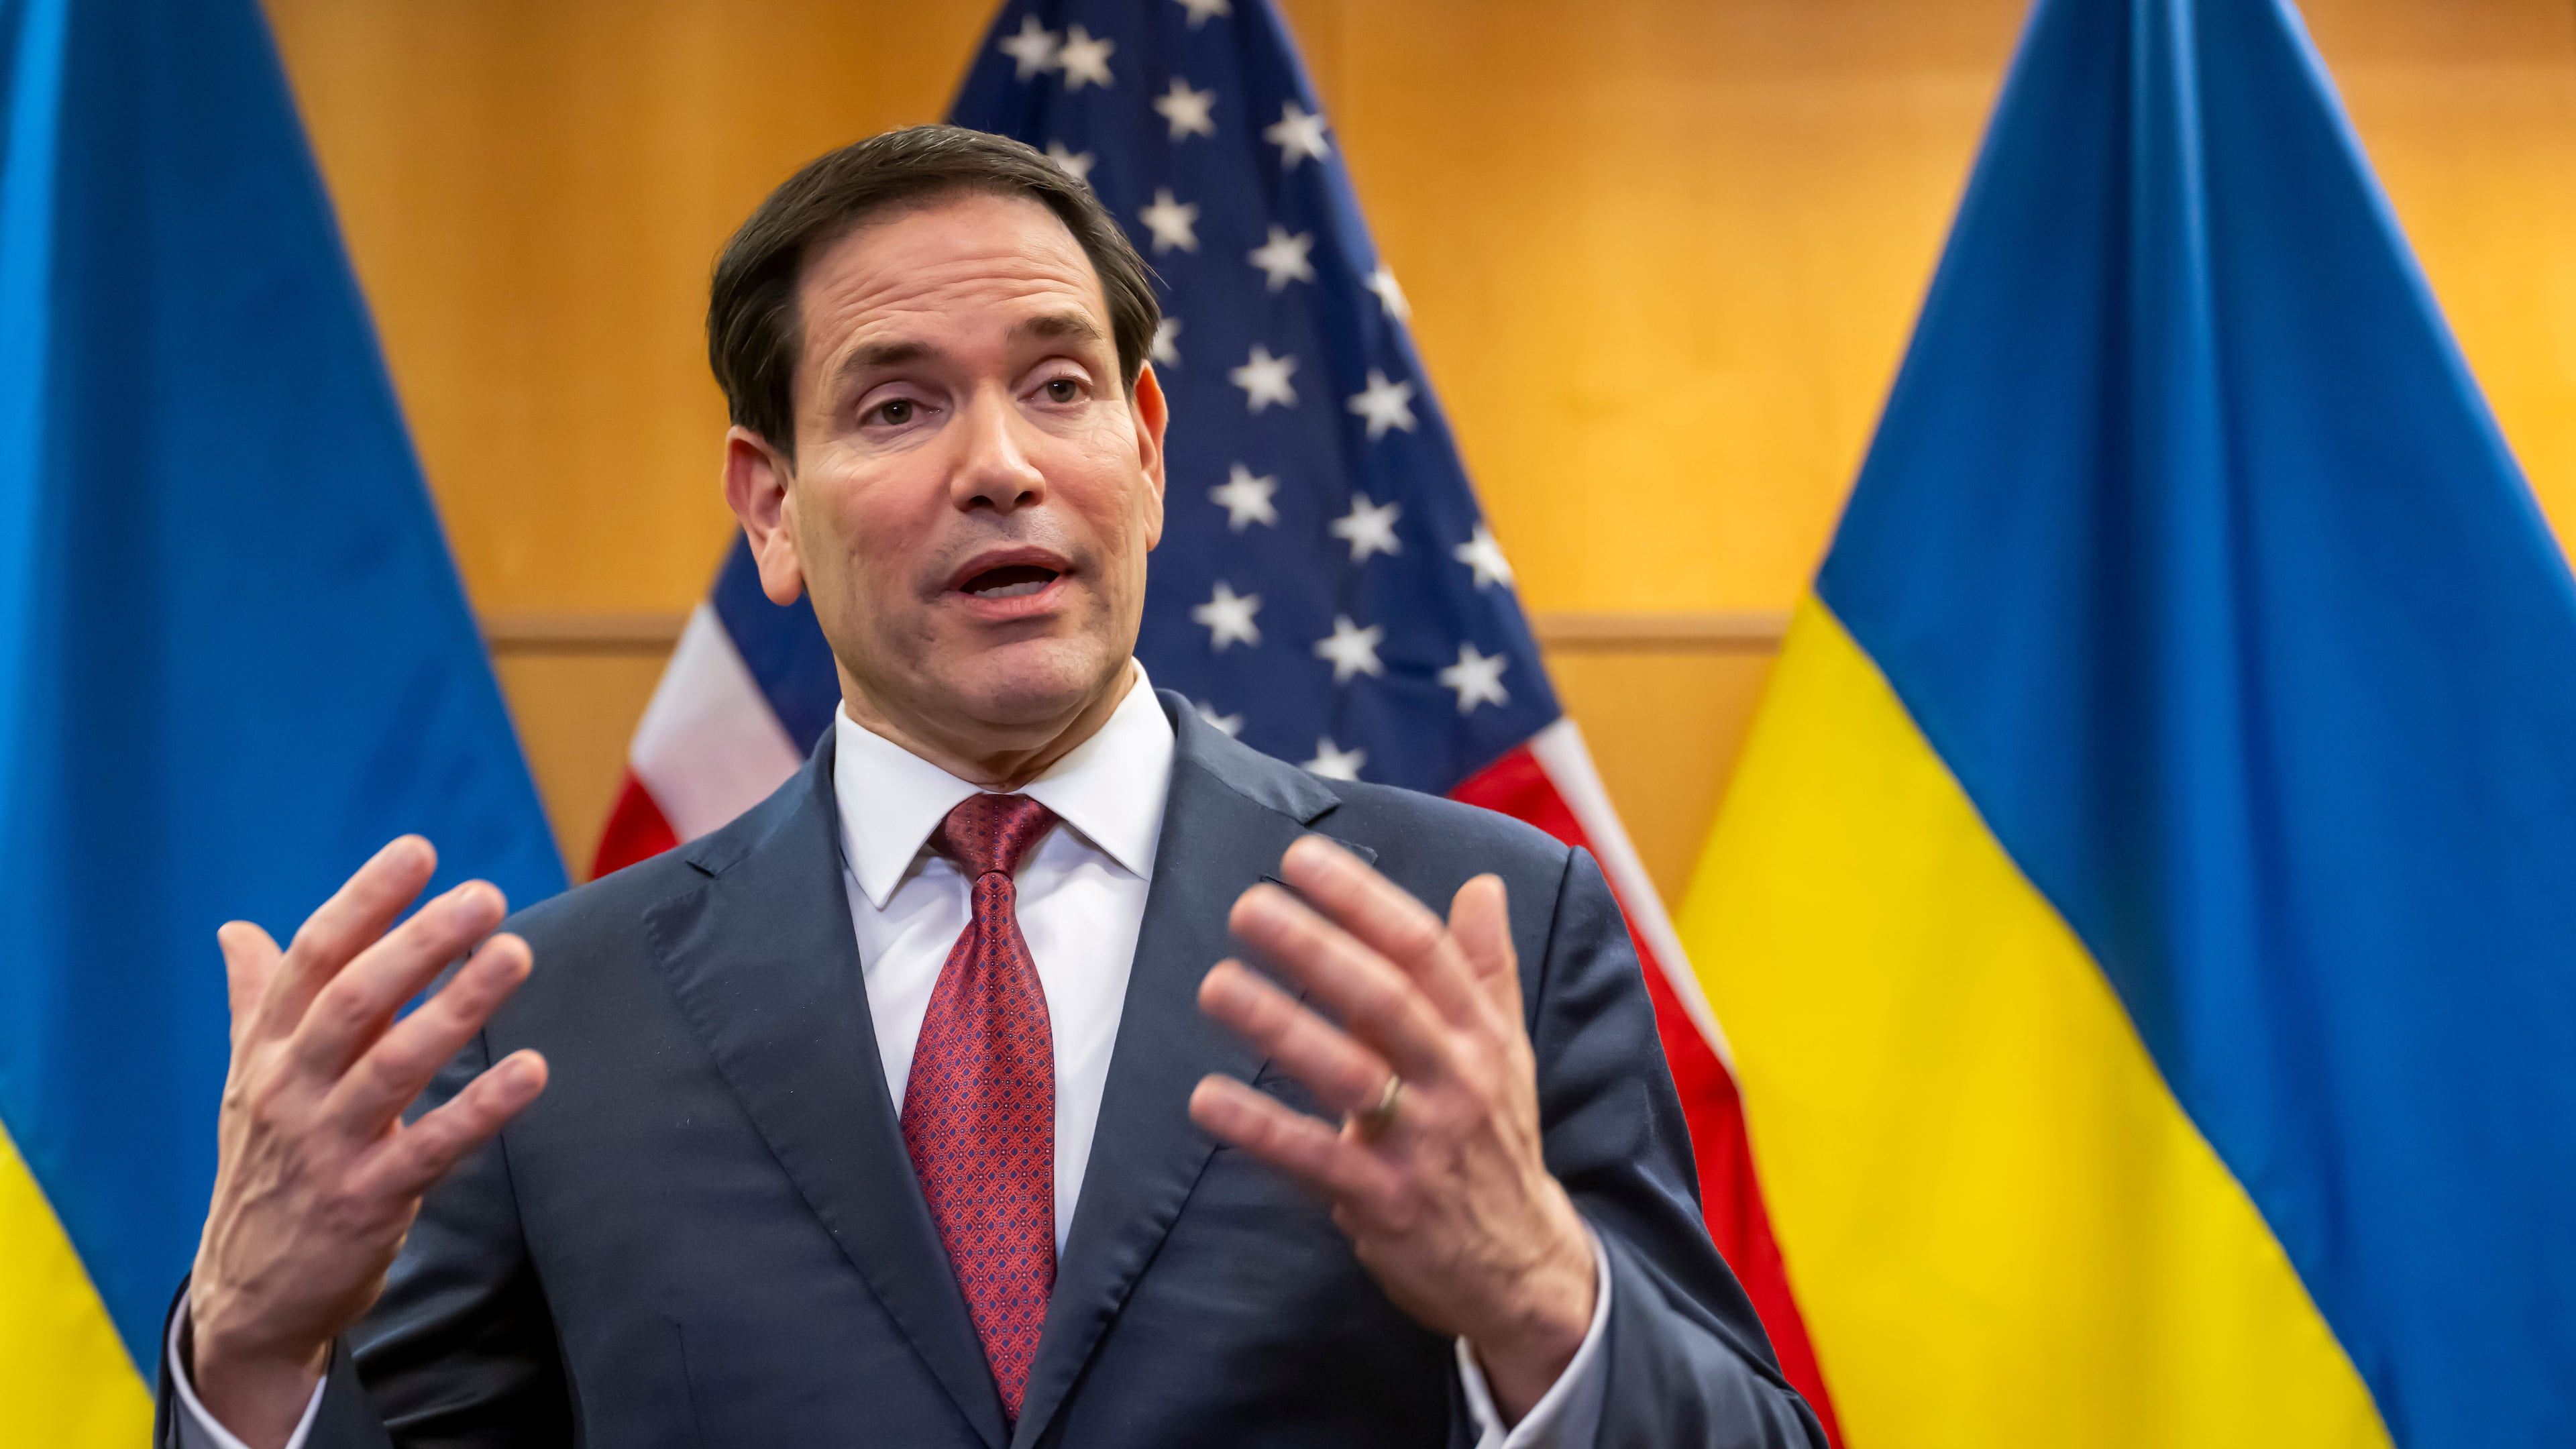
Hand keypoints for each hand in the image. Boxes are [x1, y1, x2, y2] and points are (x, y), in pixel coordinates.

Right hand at [188, 838, 547, 1448]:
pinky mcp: (366, 1201)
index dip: (366, 901)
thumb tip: (236, 929)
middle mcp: (291, 1089)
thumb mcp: (248, 1081)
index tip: (419, 851)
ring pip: (393, 1065)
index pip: (314, 959)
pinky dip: (481, 1107)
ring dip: (458, 1007)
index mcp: (269, 1049)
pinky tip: (531, 1069)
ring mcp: (327, 1146)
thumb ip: (255, 1001)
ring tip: (515, 954)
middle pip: (354, 1001)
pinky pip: (430, 1146)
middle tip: (484, 896)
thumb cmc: (265, 1165)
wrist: (249, 1295)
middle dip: (418, 943)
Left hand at [1188, 836, 1595, 1422]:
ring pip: (1348, 1073)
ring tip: (1217, 985)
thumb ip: (1488, 968)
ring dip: (1279, 1025)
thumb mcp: (1507, 1053)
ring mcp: (1422, 1143)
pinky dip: (1260, 1127)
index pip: (1424, 949)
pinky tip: (1207, 1098)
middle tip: (1249, 907)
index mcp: (1481, 1035)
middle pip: (1386, 999)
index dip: (1362, 899)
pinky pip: (1315, 1158)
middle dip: (1315, 947)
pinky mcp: (1385, 1201)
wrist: (1522, 1265)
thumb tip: (1483, 885)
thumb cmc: (1496, 1142)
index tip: (1301, 860)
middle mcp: (1457, 1079)